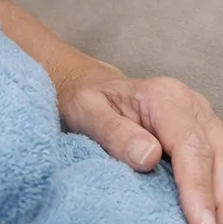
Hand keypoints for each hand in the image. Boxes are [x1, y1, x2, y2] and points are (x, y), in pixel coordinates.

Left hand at [58, 60, 222, 223]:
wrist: (96, 88)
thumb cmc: (93, 102)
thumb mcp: (89, 112)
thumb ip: (115, 133)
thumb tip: (149, 157)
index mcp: (163, 97)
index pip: (189, 144)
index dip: (197, 185)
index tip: (200, 220)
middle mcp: (190, 105)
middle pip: (215, 153)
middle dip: (217, 198)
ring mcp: (202, 118)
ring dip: (222, 196)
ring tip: (215, 223)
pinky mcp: (206, 133)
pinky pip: (220, 161)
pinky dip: (219, 187)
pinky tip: (214, 209)